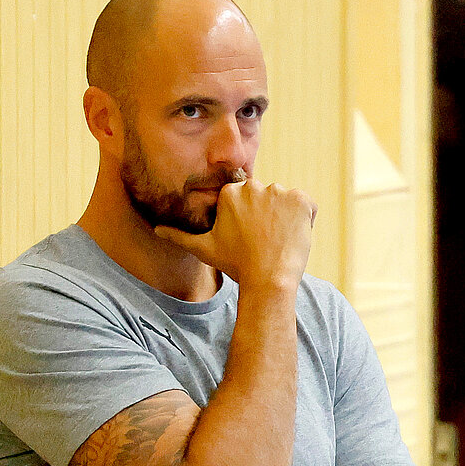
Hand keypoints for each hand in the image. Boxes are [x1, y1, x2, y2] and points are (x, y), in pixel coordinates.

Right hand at [154, 178, 316, 290]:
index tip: (252, 240)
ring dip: (287, 219)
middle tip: (266, 243)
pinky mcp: (301, 199)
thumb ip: (180, 236)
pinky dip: (306, 219)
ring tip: (280, 242)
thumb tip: (156, 230)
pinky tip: (295, 237)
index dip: (253, 222)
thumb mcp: (204, 249)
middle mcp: (254, 186)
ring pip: (287, 203)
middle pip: (268, 200)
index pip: (249, 201)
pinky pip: (308, 206)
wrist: (268, 279)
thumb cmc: (236, 265)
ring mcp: (279, 191)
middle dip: (269, 218)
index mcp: (231, 192)